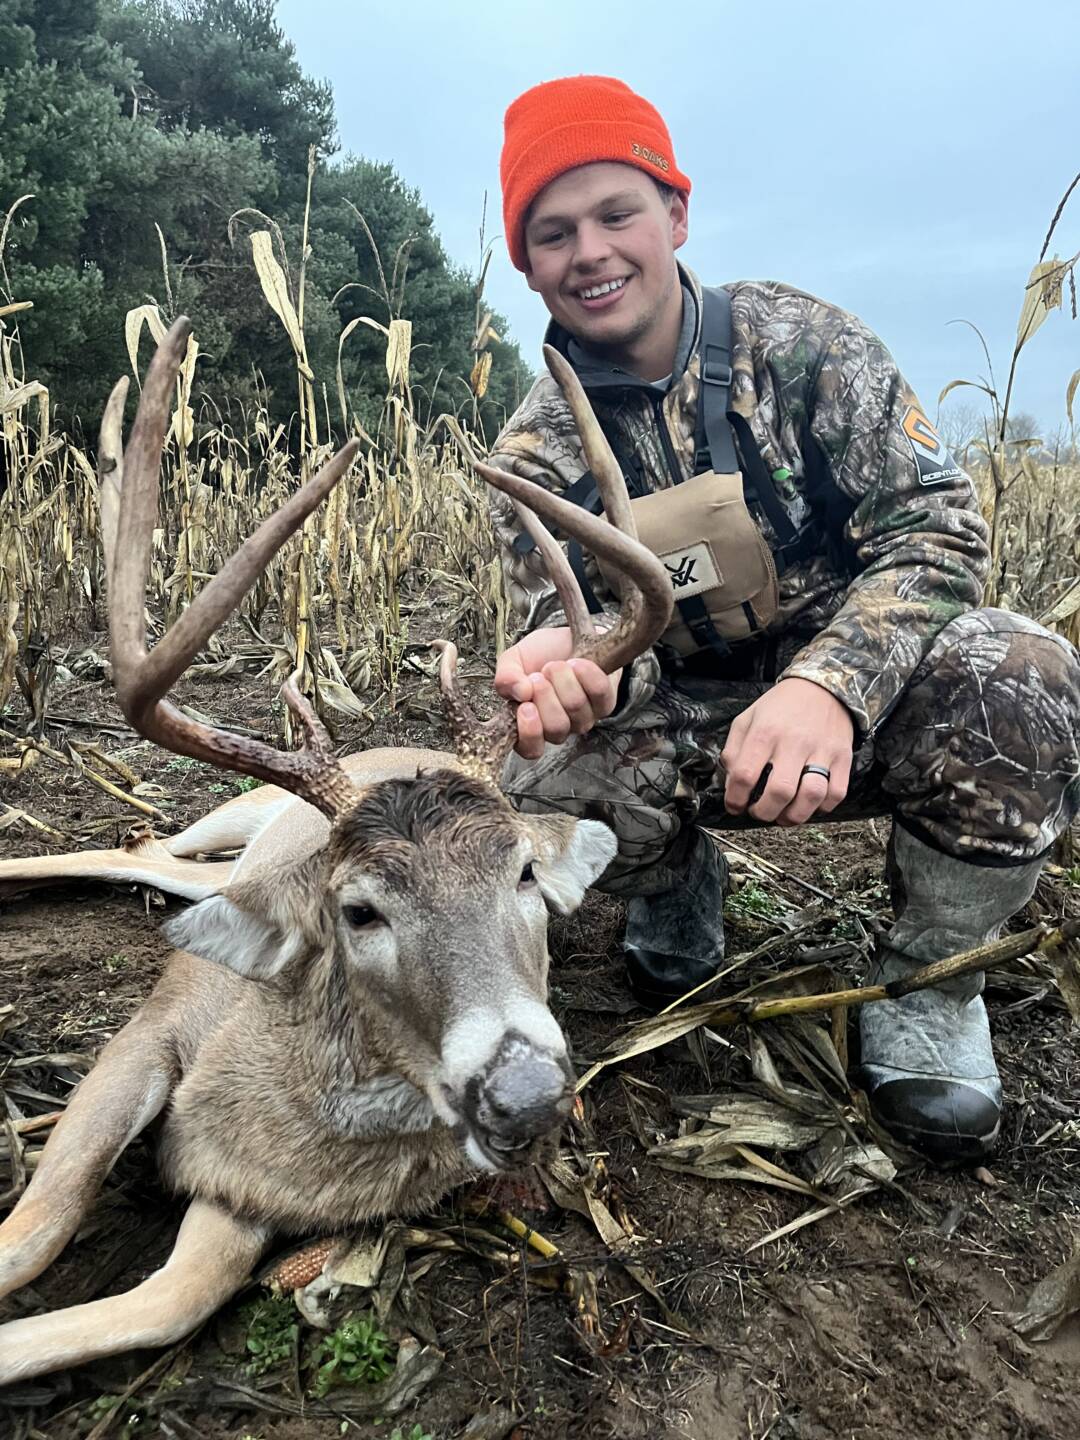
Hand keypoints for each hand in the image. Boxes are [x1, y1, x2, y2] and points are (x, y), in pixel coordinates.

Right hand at [494, 627, 621, 759]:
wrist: (566, 637)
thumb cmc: (538, 654)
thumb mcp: (514, 660)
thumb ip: (506, 677)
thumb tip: (519, 693)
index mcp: (531, 725)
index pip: (530, 749)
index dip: (529, 733)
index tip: (526, 707)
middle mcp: (558, 728)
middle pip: (556, 728)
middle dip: (546, 695)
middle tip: (540, 674)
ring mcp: (583, 719)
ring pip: (575, 707)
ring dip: (563, 679)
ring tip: (556, 665)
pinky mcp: (605, 704)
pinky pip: (599, 693)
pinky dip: (586, 673)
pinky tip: (577, 663)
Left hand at [721, 678, 852, 824]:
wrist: (822, 687)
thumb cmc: (781, 707)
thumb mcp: (747, 719)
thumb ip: (733, 752)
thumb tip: (732, 786)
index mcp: (765, 732)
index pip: (744, 776)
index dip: (735, 799)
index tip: (735, 805)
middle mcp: (794, 742)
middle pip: (779, 792)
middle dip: (764, 812)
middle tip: (759, 812)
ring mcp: (822, 751)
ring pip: (811, 796)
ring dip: (794, 816)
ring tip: (783, 815)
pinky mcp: (843, 758)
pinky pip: (836, 794)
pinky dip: (822, 808)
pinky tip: (808, 803)